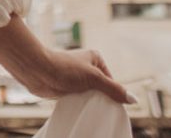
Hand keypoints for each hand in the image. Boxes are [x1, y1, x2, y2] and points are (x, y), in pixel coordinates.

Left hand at [10, 47, 131, 105]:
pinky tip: (82, 110)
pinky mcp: (67, 87)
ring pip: (90, 95)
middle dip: (101, 100)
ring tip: (91, 110)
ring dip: (90, 103)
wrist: (37, 70)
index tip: (113, 107)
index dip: (114, 95)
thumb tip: (134, 100)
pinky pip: (79, 99)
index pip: (112, 82)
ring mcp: (76, 78)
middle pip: (101, 89)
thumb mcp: (94, 78)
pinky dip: (81, 105)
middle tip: (102, 111)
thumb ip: (113, 89)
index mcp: (96, 59)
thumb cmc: (64, 68)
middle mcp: (87, 67)